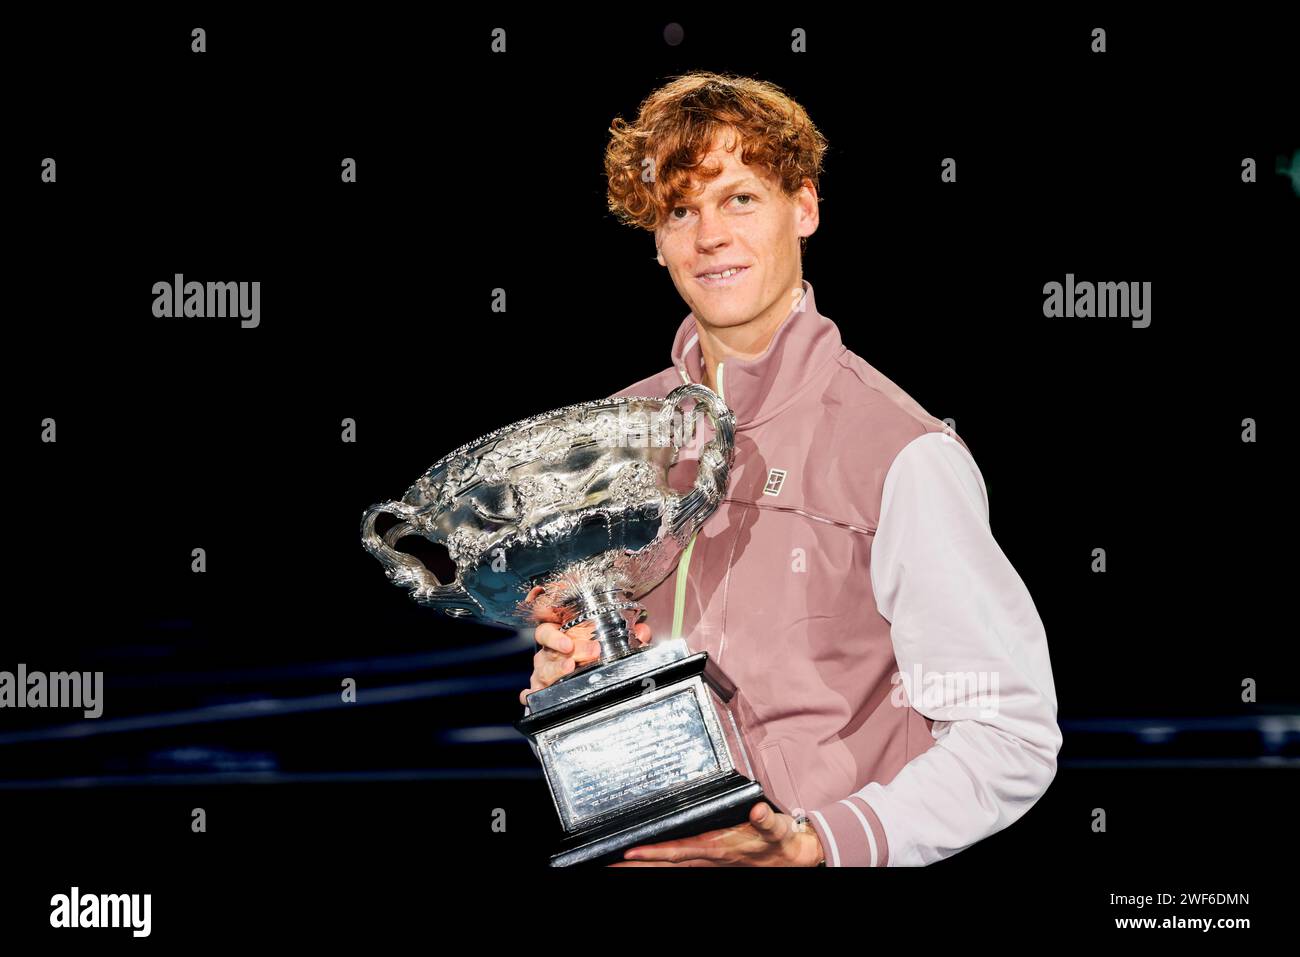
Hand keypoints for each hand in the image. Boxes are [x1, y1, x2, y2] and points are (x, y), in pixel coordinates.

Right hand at [519, 585, 652, 706]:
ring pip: (542, 670)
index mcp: (559, 638)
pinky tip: (531, 695)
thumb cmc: (584, 655)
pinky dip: (529, 695)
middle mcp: (547, 654)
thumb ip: (625, 637)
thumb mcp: (603, 643)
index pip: (547, 629)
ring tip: (570, 668)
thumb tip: (643, 632)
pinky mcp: (539, 691)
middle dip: (568, 648)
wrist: (570, 678)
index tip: (566, 638)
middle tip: (591, 652)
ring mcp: (542, 673)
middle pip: (550, 649)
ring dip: (556, 669)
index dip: (553, 633)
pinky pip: (529, 694)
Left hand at [608, 802, 823, 865]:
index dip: (654, 851)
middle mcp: (708, 856)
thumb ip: (766, 820)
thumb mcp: (776, 828)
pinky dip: (659, 860)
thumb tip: (757, 810)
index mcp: (718, 847)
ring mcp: (707, 860)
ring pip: (668, 864)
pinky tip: (646, 859)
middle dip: (637, 864)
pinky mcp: (709, 858)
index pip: (679, 850)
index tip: (630, 851)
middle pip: (665, 861)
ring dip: (643, 864)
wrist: (792, 857)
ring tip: (616, 864)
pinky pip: (678, 861)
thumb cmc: (780, 840)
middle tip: (608, 863)